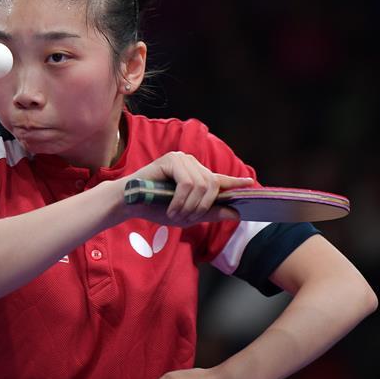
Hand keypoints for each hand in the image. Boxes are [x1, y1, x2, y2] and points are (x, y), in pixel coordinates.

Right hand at [121, 151, 253, 226]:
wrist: (129, 203)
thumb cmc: (155, 207)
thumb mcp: (187, 214)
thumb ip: (211, 213)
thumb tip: (235, 214)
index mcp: (196, 175)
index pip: (219, 178)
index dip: (235, 182)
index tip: (250, 183)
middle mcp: (192, 164)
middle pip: (212, 185)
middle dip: (201, 208)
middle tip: (184, 219)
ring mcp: (182, 159)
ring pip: (201, 185)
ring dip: (189, 206)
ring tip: (174, 215)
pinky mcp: (171, 159)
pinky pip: (187, 183)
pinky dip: (180, 200)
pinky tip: (170, 208)